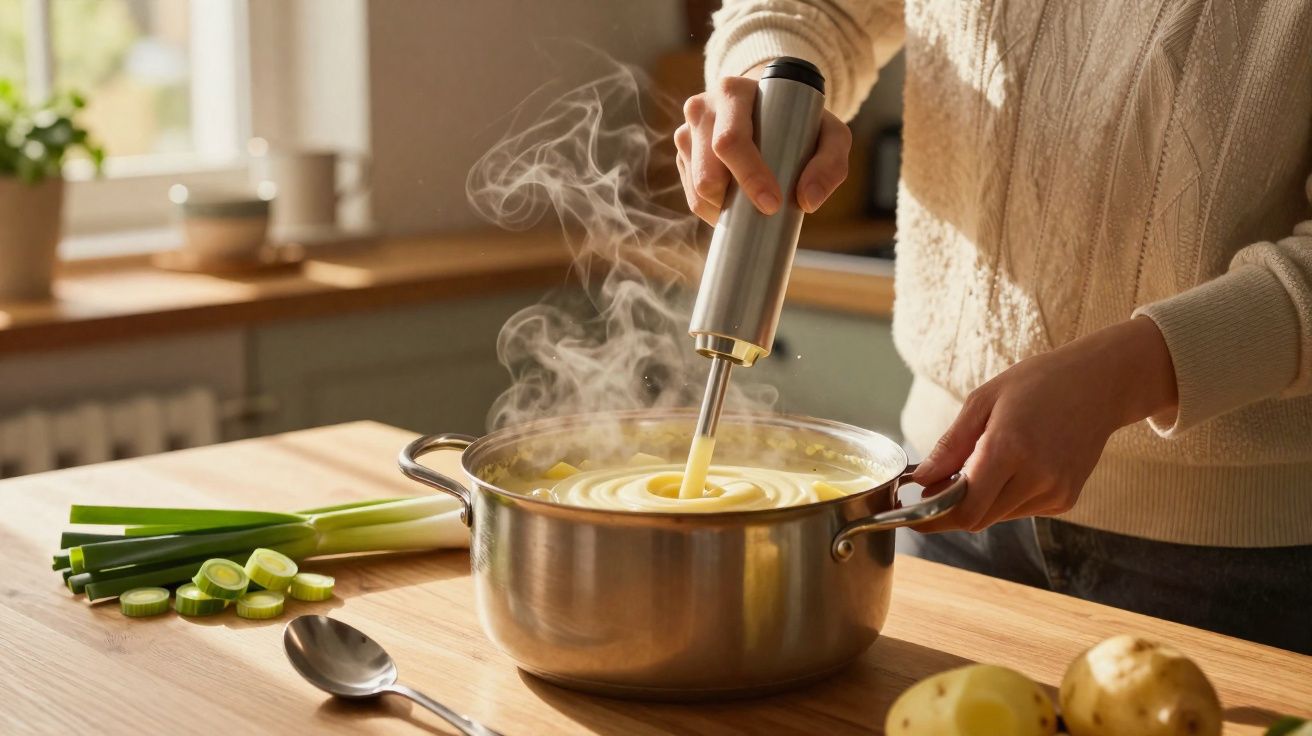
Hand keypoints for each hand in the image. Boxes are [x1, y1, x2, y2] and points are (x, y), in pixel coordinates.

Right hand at [674, 69, 851, 224]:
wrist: (771, 108)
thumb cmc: (802, 121)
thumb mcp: (830, 134)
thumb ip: (830, 164)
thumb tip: (807, 201)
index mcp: (732, 92)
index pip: (730, 140)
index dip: (749, 176)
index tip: (773, 204)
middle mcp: (702, 109)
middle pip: (707, 170)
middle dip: (731, 201)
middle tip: (764, 212)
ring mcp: (687, 133)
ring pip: (696, 188)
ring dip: (723, 208)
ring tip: (752, 209)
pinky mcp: (683, 156)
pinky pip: (692, 196)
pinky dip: (714, 210)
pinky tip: (734, 208)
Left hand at [911, 317, 1177, 532]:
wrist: (1099, 384)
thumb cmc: (1037, 383)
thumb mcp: (983, 401)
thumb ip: (950, 447)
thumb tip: (920, 481)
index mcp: (1010, 449)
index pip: (964, 508)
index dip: (933, 517)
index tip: (912, 515)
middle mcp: (1036, 477)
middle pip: (977, 518)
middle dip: (950, 509)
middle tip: (938, 486)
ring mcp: (1056, 492)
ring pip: (997, 516)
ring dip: (979, 501)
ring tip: (981, 464)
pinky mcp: (1066, 499)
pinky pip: (1021, 510)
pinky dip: (1005, 497)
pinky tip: (1013, 466)